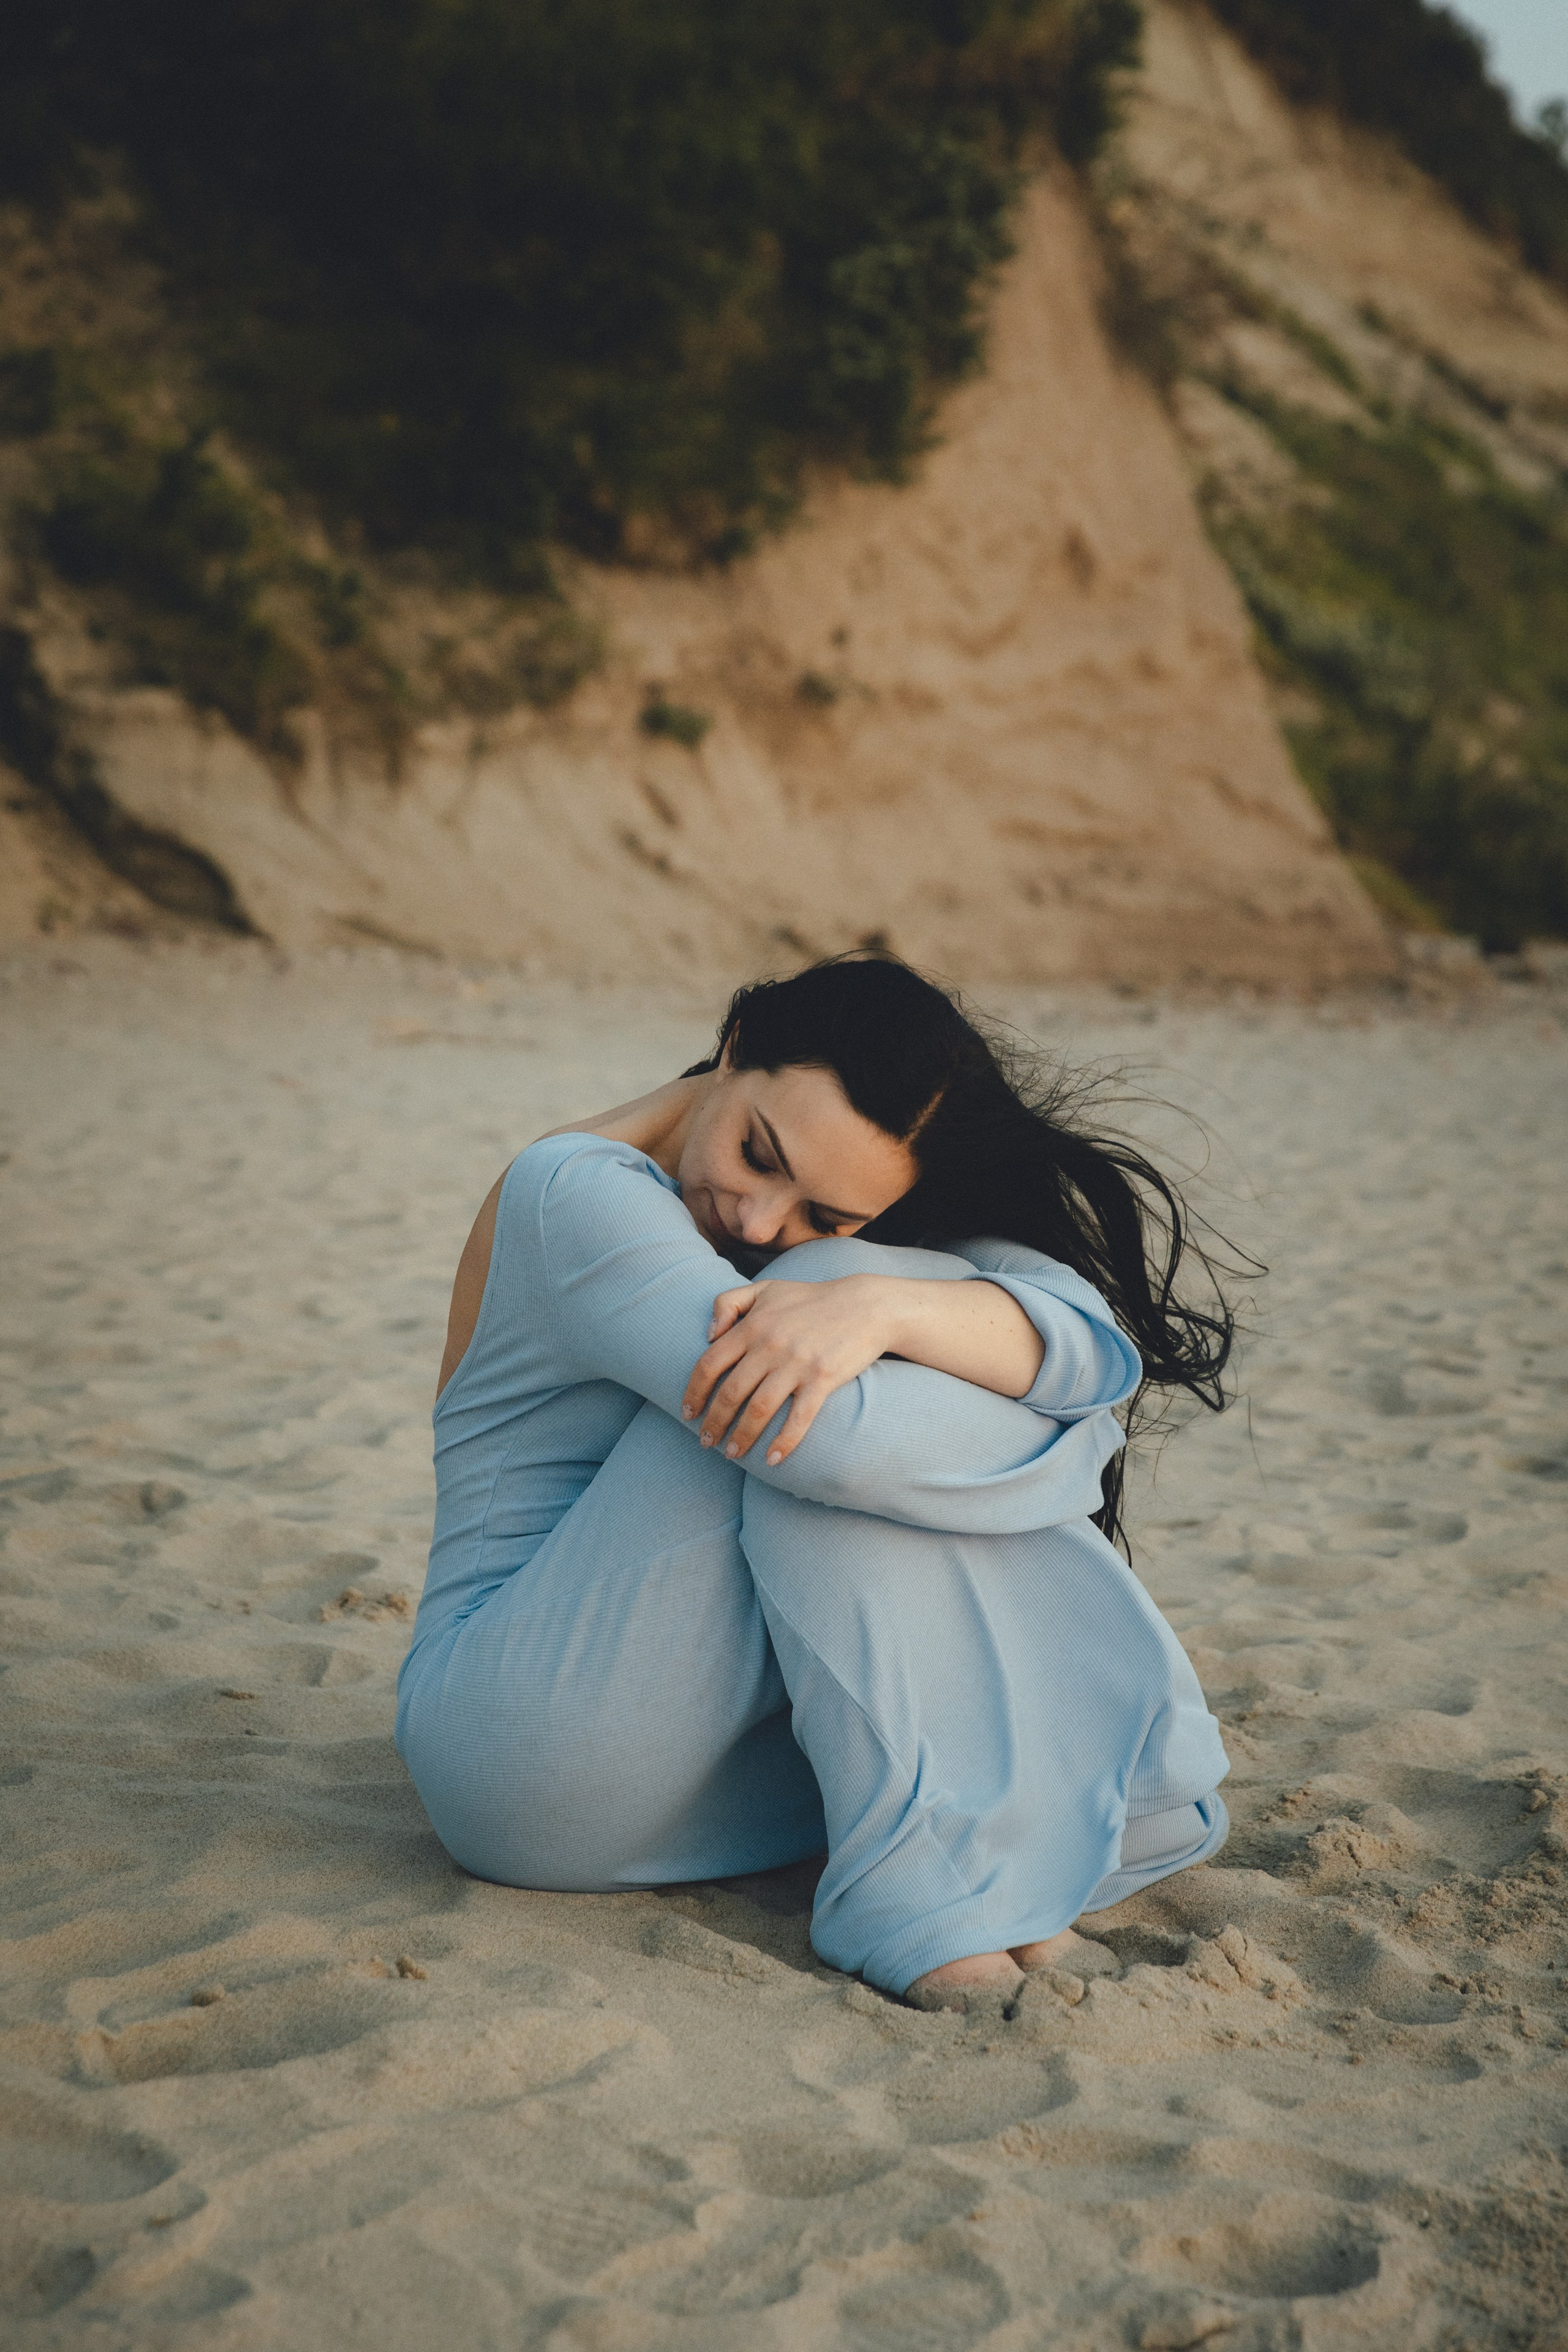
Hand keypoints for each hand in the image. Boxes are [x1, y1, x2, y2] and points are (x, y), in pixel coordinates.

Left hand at [680, 1275, 894, 1465]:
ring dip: (742, 1437)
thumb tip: (708, 1336)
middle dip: (714, 1422)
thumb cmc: (811, 1299)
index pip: (710, 1364)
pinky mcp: (822, 1379)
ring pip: (759, 1410)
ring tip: (733, 1454)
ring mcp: (796, 1364)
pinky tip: (773, 1460)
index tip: (687, 1413)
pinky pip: (798, 1418)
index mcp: (752, 1325)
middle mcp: (770, 1346)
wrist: (866, 1305)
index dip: (695, 1392)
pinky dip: (784, 1442)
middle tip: (707, 1443)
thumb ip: (728, 1303)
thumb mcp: (766, 1289)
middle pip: (730, 1392)